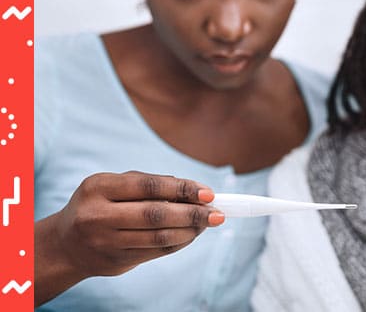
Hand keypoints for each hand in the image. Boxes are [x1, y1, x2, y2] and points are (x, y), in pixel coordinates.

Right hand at [35, 171, 223, 305]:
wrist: (66, 244)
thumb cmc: (99, 205)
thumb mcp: (113, 186)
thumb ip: (149, 184)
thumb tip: (194, 192)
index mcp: (98, 187)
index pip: (148, 186)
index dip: (182, 189)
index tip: (208, 193)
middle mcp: (98, 215)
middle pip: (155, 215)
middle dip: (192, 214)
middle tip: (217, 213)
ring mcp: (105, 242)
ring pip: (158, 238)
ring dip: (190, 231)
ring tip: (207, 223)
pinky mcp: (115, 262)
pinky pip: (155, 253)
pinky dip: (178, 243)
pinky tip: (191, 235)